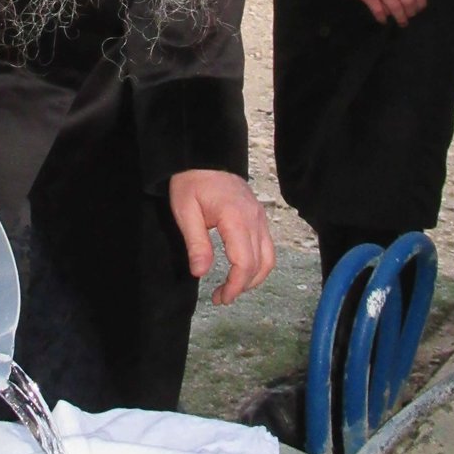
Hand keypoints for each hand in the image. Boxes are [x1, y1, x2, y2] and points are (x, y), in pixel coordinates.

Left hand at [168, 169, 275, 305]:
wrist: (204, 156)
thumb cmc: (192, 181)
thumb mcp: (185, 212)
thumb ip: (196, 244)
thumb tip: (201, 273)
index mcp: (236, 218)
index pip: (245, 262)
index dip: (235, 286)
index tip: (220, 298)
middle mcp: (254, 219)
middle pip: (259, 264)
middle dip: (242, 286)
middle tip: (221, 297)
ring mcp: (260, 217)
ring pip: (269, 257)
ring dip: (254, 277)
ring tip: (232, 287)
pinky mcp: (259, 216)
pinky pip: (266, 246)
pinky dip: (258, 263)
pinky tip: (241, 269)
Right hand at [357, 0, 427, 25]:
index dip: (421, 2)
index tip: (420, 8)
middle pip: (408, 1)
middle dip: (411, 12)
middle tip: (410, 16)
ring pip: (396, 8)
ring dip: (400, 18)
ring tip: (402, 23)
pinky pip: (378, 10)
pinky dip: (381, 17)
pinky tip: (383, 20)